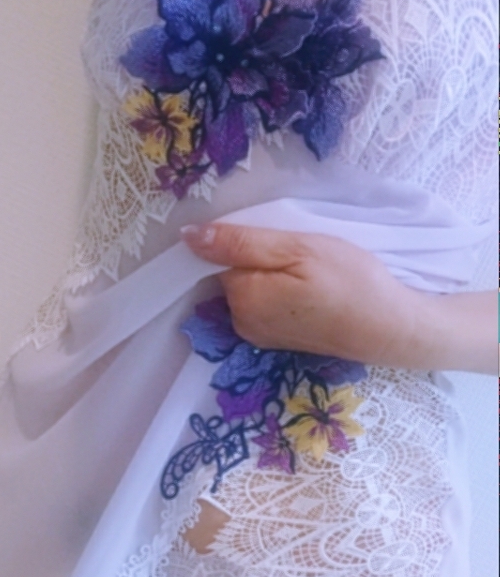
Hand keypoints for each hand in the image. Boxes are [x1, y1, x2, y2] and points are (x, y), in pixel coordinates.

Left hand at [181, 222, 496, 373]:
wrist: (390, 328)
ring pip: (249, 288)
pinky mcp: (275, 339)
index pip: (219, 255)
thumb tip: (187, 236)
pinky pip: (263, 304)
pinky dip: (278, 291)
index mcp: (240, 297)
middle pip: (233, 273)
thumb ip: (239, 242)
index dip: (247, 239)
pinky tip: (307, 289)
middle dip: (258, 258)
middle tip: (301, 253)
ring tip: (308, 272)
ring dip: (270, 274)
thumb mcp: (296, 248)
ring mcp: (257, 335)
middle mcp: (240, 322)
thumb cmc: (350, 281)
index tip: (280, 237)